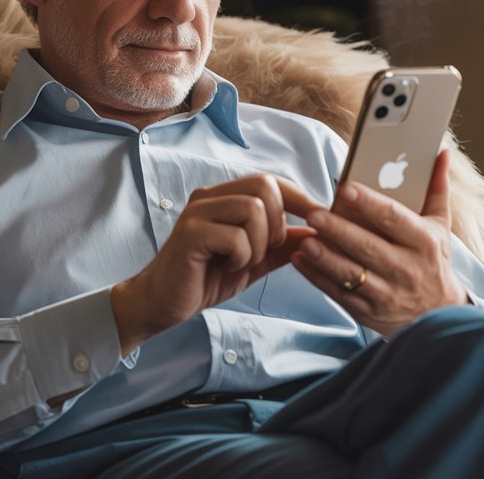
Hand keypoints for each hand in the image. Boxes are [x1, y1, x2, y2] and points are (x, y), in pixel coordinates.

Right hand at [111, 174, 322, 354]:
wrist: (163, 303)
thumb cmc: (205, 279)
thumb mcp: (254, 261)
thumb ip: (282, 245)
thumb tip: (318, 233)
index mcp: (226, 197)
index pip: (272, 181)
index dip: (300, 199)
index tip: (319, 221)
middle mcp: (211, 196)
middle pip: (265, 186)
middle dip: (277, 223)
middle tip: (265, 251)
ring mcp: (198, 212)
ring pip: (253, 209)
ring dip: (258, 244)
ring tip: (241, 261)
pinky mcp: (190, 233)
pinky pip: (235, 236)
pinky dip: (240, 257)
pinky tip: (226, 267)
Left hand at [292, 150, 466, 334]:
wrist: (438, 315)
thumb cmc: (434, 260)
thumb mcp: (440, 226)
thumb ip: (436, 188)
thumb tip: (441, 152)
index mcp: (424, 242)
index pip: (394, 218)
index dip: (369, 203)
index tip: (345, 188)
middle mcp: (407, 269)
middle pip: (368, 247)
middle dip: (339, 230)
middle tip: (314, 214)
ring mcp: (387, 293)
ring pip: (351, 273)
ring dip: (325, 257)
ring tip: (305, 240)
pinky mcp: (369, 312)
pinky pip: (339, 294)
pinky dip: (317, 277)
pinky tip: (300, 260)